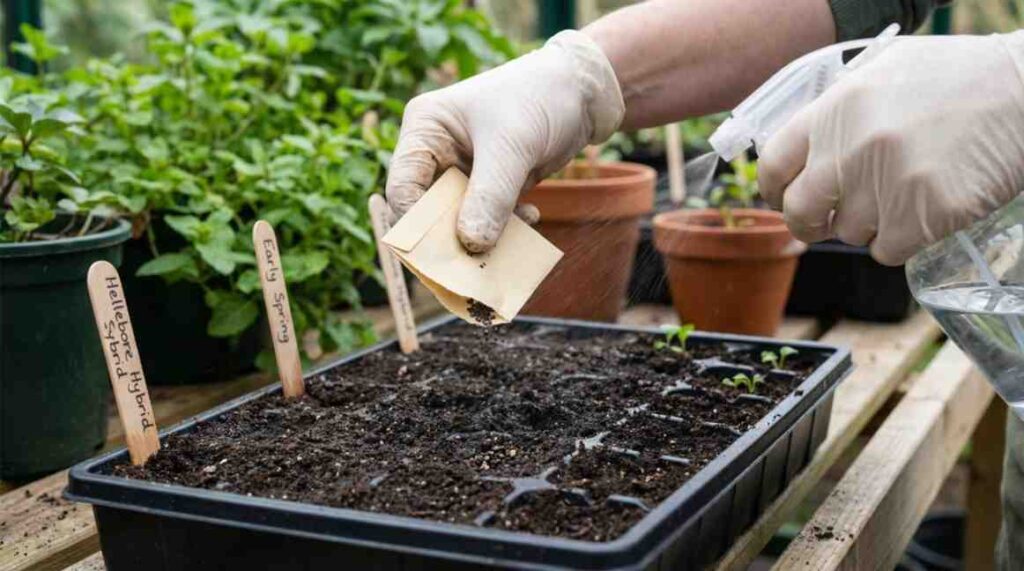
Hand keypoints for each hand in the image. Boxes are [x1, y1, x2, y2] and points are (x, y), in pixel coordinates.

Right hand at [385, 31, 623, 252]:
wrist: (582, 92)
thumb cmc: (540, 98)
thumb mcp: (513, 145)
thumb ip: (491, 196)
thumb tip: (471, 246)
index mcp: (425, 129)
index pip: (403, 187)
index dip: (417, 224)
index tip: (443, 254)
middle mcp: (436, 153)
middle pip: (427, 211)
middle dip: (450, 240)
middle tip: (476, 264)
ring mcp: (462, 172)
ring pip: (457, 222)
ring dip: (482, 239)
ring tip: (511, 244)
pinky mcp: (488, 187)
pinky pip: (486, 220)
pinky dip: (505, 229)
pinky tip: (530, 218)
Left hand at [758, 33, 1023, 265]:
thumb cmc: (958, 79)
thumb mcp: (883, 74)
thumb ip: (837, 113)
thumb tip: (803, 152)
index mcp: (834, 110)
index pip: (772, 164)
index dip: (772, 188)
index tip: (781, 197)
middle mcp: (851, 149)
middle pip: (799, 212)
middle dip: (807, 223)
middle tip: (822, 223)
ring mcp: (886, 185)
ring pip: (849, 232)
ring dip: (868, 223)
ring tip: (902, 192)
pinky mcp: (922, 216)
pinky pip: (886, 249)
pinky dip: (899, 239)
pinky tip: (921, 212)